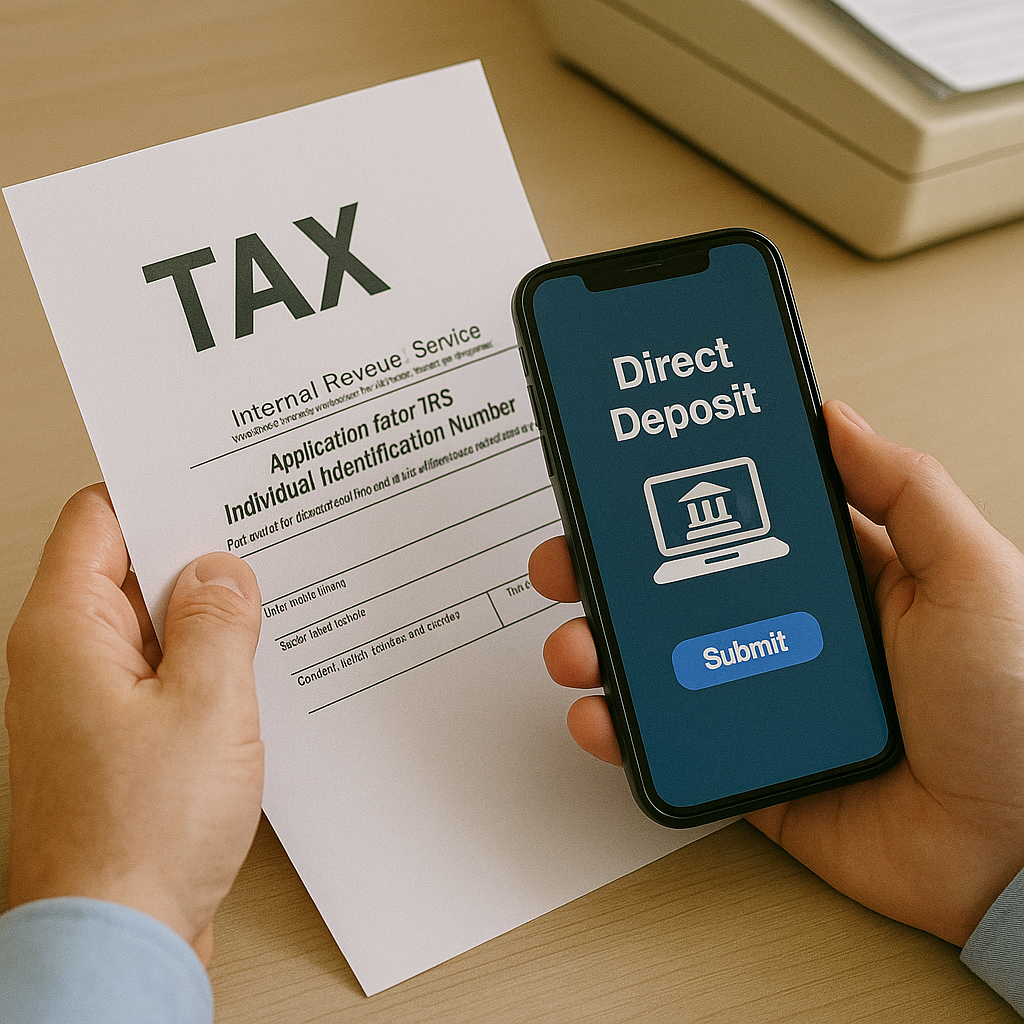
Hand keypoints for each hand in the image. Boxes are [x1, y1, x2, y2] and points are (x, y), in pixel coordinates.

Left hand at [5, 484, 263, 964]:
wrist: (116, 942)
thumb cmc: (141, 835)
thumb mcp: (208, 702)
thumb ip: (219, 620)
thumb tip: (222, 571)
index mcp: (66, 631)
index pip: (99, 519)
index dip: (157, 491)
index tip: (215, 481)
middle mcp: (64, 661)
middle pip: (127, 570)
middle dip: (196, 557)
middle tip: (261, 545)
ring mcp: (88, 704)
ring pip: (151, 626)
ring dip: (205, 617)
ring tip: (264, 611)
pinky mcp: (116, 742)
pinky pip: (161, 677)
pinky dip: (202, 665)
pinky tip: (250, 672)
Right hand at [530, 400, 1023, 945]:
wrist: (1021, 848)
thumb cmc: (1020, 705)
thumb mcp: (970, 573)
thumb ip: (905, 490)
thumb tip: (836, 418)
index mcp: (841, 578)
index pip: (736, 522)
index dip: (674, 500)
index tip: (621, 479)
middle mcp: (793, 632)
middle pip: (677, 592)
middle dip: (610, 573)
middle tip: (568, 560)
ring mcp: (764, 699)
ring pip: (659, 665)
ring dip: (599, 649)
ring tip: (575, 643)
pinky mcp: (750, 767)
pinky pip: (672, 745)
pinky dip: (622, 732)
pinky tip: (599, 713)